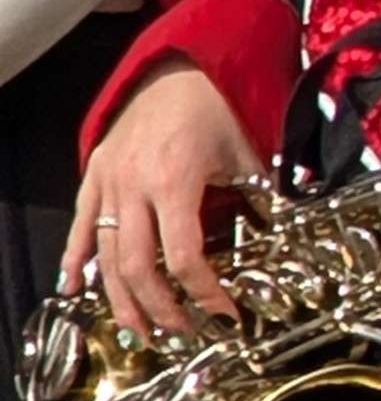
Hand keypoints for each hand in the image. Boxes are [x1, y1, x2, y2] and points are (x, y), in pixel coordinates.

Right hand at [76, 68, 262, 335]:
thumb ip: (259, 196)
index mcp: (174, 182)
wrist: (179, 67)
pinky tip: (75, 289)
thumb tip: (285, 232)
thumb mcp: (246, 153)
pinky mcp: (93, 176)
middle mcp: (133, 186)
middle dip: (158, 306)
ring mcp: (108, 182)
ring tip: (138, 329)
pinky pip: (81, 226)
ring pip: (104, 254)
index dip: (204, 291)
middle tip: (179, 333)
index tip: (223, 313)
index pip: (184, 255)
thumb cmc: (216, 109)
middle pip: (137, 265)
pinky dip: (76, 260)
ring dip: (120, 297)